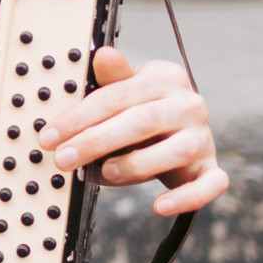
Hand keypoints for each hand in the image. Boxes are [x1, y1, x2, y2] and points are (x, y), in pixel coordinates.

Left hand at [38, 48, 227, 215]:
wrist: (179, 129)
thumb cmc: (143, 110)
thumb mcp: (125, 91)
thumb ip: (112, 79)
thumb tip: (102, 55)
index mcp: (165, 78)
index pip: (117, 96)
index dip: (79, 117)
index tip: (50, 136)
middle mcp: (189, 104)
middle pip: (142, 121)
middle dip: (96, 141)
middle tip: (64, 159)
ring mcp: (203, 137)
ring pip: (175, 151)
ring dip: (135, 165)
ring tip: (105, 173)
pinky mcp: (212, 168)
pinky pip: (209, 185)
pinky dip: (186, 198)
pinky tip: (158, 207)